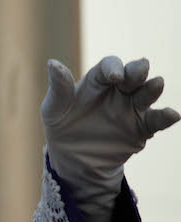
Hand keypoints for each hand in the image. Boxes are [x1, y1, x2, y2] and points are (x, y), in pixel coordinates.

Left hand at [41, 56, 179, 221]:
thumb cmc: (61, 125)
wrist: (73, 158)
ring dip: (152, 88)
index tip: (114, 76)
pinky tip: (172, 115)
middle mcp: (119, 90)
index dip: (113, 67)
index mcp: (98, 80)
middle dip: (137, 70)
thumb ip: (59, 88)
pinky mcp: (141, 128)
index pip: (109, 66)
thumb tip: (52, 62)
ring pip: (147, 94)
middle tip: (140, 71)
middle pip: (133, 74)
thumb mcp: (53, 108)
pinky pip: (156, 121)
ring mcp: (132, 108)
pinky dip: (166, 117)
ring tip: (157, 84)